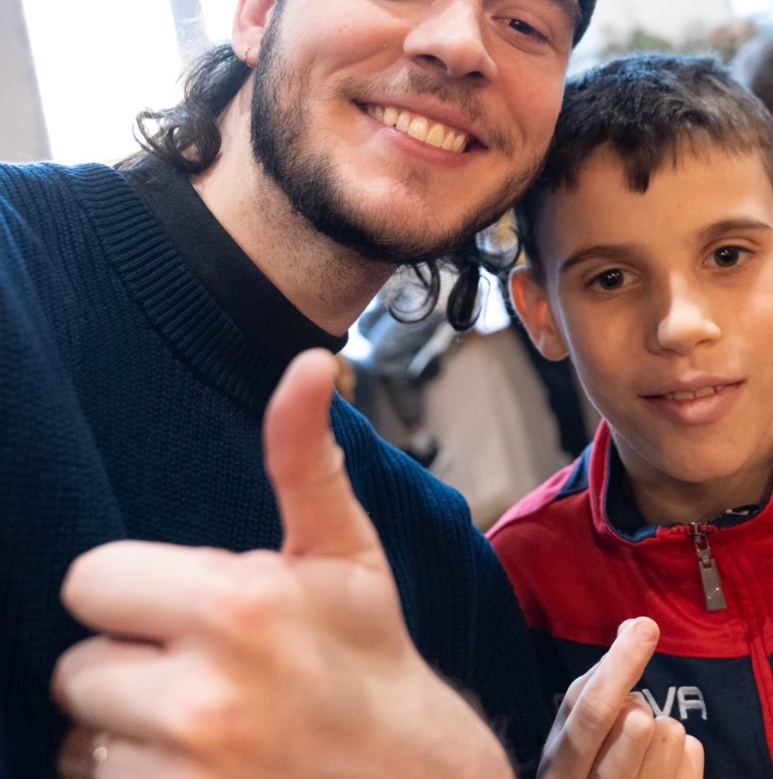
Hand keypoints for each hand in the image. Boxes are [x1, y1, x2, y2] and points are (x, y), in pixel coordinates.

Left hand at [53, 349, 512, 778]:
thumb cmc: (370, 656)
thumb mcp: (343, 549)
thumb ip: (302, 455)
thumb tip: (309, 361)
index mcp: (236, 605)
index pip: (90, 581)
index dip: (134, 595)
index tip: (185, 610)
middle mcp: (202, 698)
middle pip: (76, 670)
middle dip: (129, 669)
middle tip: (201, 671)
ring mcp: (184, 777)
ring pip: (82, 742)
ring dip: (127, 737)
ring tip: (203, 729)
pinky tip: (199, 771)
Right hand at [539, 618, 703, 778]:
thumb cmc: (585, 767)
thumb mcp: (573, 733)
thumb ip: (596, 682)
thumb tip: (630, 626)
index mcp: (561, 767)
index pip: (592, 710)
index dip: (621, 664)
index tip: (645, 626)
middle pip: (636, 724)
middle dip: (640, 705)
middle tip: (633, 717)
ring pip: (669, 731)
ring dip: (660, 727)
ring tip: (642, 750)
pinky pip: (692, 749)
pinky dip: (682, 749)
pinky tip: (661, 766)